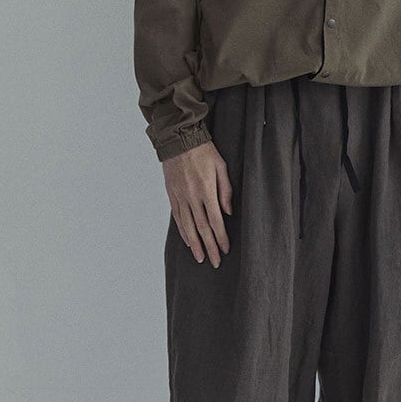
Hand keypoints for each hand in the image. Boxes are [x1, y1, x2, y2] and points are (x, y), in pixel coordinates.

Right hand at [163, 140, 232, 265]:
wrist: (179, 139)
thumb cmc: (204, 151)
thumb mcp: (221, 166)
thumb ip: (226, 190)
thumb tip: (229, 212)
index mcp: (206, 190)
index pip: (215, 220)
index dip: (220, 237)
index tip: (225, 249)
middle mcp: (192, 197)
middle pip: (202, 228)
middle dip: (209, 246)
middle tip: (215, 262)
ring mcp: (180, 197)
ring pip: (188, 226)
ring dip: (195, 244)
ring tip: (200, 258)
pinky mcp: (172, 195)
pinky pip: (178, 217)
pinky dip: (183, 231)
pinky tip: (188, 241)